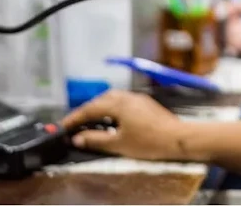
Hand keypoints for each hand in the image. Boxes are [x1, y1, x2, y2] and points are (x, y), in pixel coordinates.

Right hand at [62, 90, 187, 159]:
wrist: (178, 138)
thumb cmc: (149, 142)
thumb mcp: (118, 144)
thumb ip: (96, 140)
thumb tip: (78, 138)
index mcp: (118, 104)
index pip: (90, 109)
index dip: (74, 118)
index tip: (63, 125)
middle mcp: (126, 97)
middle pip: (100, 100)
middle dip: (86, 111)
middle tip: (75, 124)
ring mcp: (137, 98)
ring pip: (112, 99)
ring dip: (99, 108)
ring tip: (91, 122)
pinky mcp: (145, 104)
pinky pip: (122, 102)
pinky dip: (111, 109)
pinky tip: (112, 120)